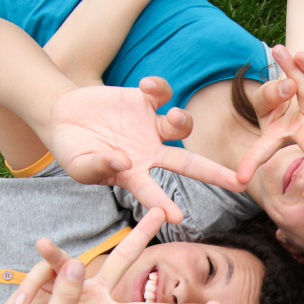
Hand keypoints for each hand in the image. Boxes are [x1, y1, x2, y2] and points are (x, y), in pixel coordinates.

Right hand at [0, 208, 208, 303]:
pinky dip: (31, 285)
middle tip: (160, 210)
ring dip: (55, 256)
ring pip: (72, 259)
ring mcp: (75, 283)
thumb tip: (75, 261)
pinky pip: (45, 268)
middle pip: (125, 259)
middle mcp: (99, 297)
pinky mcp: (53, 275)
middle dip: (142, 234)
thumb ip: (67, 297)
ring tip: (41, 250)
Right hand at [45, 77, 245, 221]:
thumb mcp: (78, 166)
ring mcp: (150, 126)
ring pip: (181, 126)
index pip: (154, 193)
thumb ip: (99, 168)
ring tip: (176, 117)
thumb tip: (123, 163)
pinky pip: (161, 93)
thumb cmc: (71, 150)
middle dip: (216, 174)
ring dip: (184, 122)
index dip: (164, 204)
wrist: (62, 116)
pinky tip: (147, 86)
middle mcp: (151, 153)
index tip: (176, 217)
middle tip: (240, 184)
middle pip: (191, 166)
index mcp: (135, 175)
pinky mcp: (143, 99)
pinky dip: (159, 87)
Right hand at [236, 46, 303, 184]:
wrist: (291, 85)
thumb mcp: (262, 97)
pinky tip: (298, 56)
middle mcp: (300, 136)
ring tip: (278, 50)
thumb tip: (290, 86)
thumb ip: (270, 94)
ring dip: (292, 69)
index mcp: (275, 138)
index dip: (250, 164)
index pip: (261, 152)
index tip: (240, 179)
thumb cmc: (272, 99)